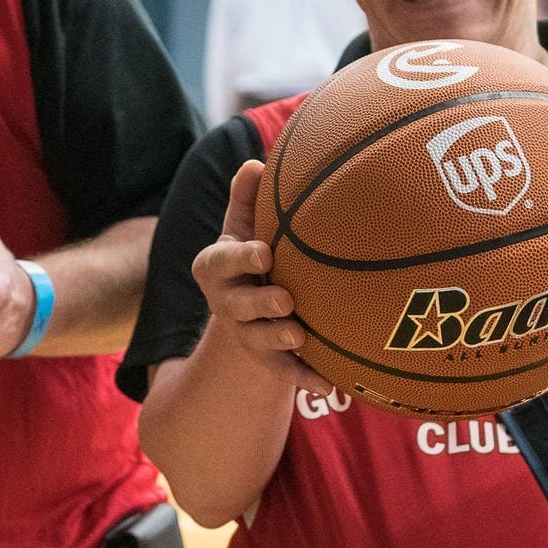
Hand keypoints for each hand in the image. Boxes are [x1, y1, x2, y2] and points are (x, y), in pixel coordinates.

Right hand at [190, 161, 325, 393]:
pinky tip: (330, 384)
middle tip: (286, 299)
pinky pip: (285, 372)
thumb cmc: (252, 257)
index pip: (222, 263)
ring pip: (259, 340)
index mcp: (217, 268)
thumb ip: (245, 199)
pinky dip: (306, 378)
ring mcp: (246, 334)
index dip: (241, 259)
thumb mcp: (243, 228)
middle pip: (238, 306)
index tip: (264, 252)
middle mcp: (226, 304)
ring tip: (300, 335)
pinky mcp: (268, 360)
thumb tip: (255, 163)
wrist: (249, 310)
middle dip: (259, 303)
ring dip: (278, 339)